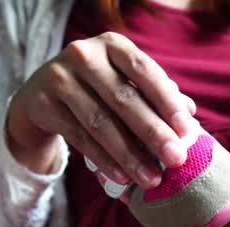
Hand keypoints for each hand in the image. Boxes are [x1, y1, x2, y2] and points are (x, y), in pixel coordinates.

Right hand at [7, 32, 197, 188]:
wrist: (39, 98)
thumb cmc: (97, 90)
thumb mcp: (124, 83)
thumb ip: (155, 94)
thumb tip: (190, 112)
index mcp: (113, 45)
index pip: (146, 72)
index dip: (167, 101)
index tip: (187, 130)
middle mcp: (84, 55)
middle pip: (125, 99)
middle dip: (154, 133)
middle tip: (176, 159)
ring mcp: (59, 78)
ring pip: (101, 123)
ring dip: (130, 155)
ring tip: (152, 179)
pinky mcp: (42, 104)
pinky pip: (80, 138)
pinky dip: (104, 160)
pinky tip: (123, 178)